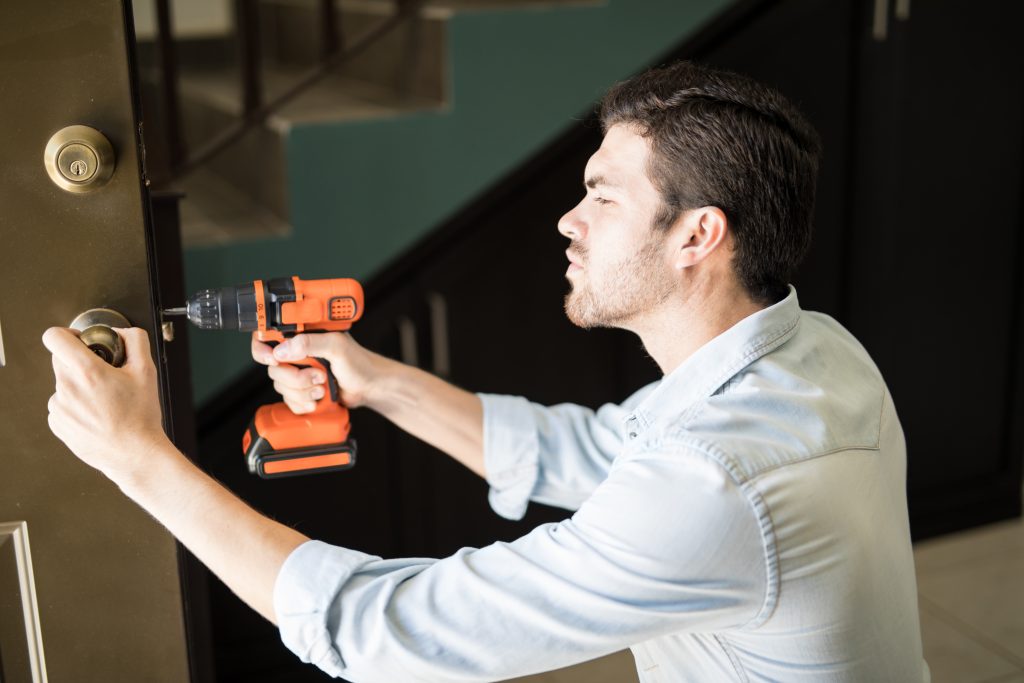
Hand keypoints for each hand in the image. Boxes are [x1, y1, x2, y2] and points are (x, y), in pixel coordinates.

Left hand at [42, 326, 170, 484]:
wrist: (135, 454)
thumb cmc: (140, 417)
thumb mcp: (147, 371)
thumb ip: (135, 341)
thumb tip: (121, 333)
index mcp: (88, 372)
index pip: (55, 338)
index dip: (67, 334)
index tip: (78, 341)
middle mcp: (68, 388)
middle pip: (61, 360)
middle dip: (81, 362)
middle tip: (104, 374)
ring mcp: (60, 408)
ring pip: (63, 384)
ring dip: (79, 386)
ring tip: (104, 401)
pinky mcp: (58, 424)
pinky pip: (62, 405)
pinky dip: (76, 406)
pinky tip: (97, 415)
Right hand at [251, 331, 387, 413]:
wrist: (370, 388)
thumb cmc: (359, 363)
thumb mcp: (337, 347)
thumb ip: (310, 343)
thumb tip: (283, 349)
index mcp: (303, 336)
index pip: (268, 337)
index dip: (263, 350)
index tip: (273, 359)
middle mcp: (297, 354)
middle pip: (273, 368)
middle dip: (296, 377)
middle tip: (318, 376)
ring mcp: (299, 373)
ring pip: (281, 387)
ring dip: (303, 392)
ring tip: (323, 387)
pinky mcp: (302, 391)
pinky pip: (288, 401)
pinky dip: (303, 403)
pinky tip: (319, 398)